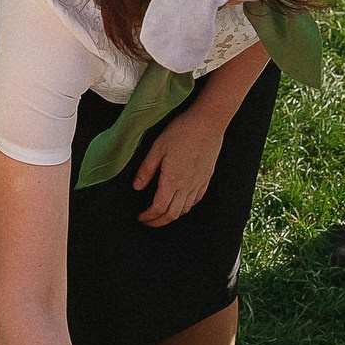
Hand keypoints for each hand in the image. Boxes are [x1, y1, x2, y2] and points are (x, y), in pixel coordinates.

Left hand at [133, 90, 234, 226]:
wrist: (208, 123)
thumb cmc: (182, 132)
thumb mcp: (157, 148)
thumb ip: (146, 169)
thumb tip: (137, 186)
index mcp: (172, 180)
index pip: (159, 208)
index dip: (148, 217)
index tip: (140, 218)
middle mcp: (187, 186)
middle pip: (172, 214)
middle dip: (158, 222)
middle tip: (148, 221)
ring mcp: (199, 182)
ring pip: (185, 209)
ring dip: (172, 215)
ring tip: (162, 214)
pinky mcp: (206, 177)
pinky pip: (196, 199)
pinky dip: (186, 206)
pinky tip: (181, 203)